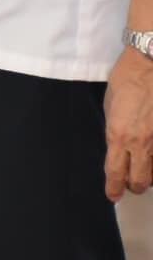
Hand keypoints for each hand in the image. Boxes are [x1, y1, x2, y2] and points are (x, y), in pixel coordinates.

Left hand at [106, 49, 152, 199]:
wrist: (150, 64)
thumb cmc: (126, 80)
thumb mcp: (110, 106)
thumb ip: (114, 129)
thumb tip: (117, 144)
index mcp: (118, 136)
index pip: (115, 172)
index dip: (114, 188)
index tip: (112, 195)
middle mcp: (141, 143)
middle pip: (140, 181)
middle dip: (134, 186)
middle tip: (130, 183)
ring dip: (151, 175)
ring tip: (145, 169)